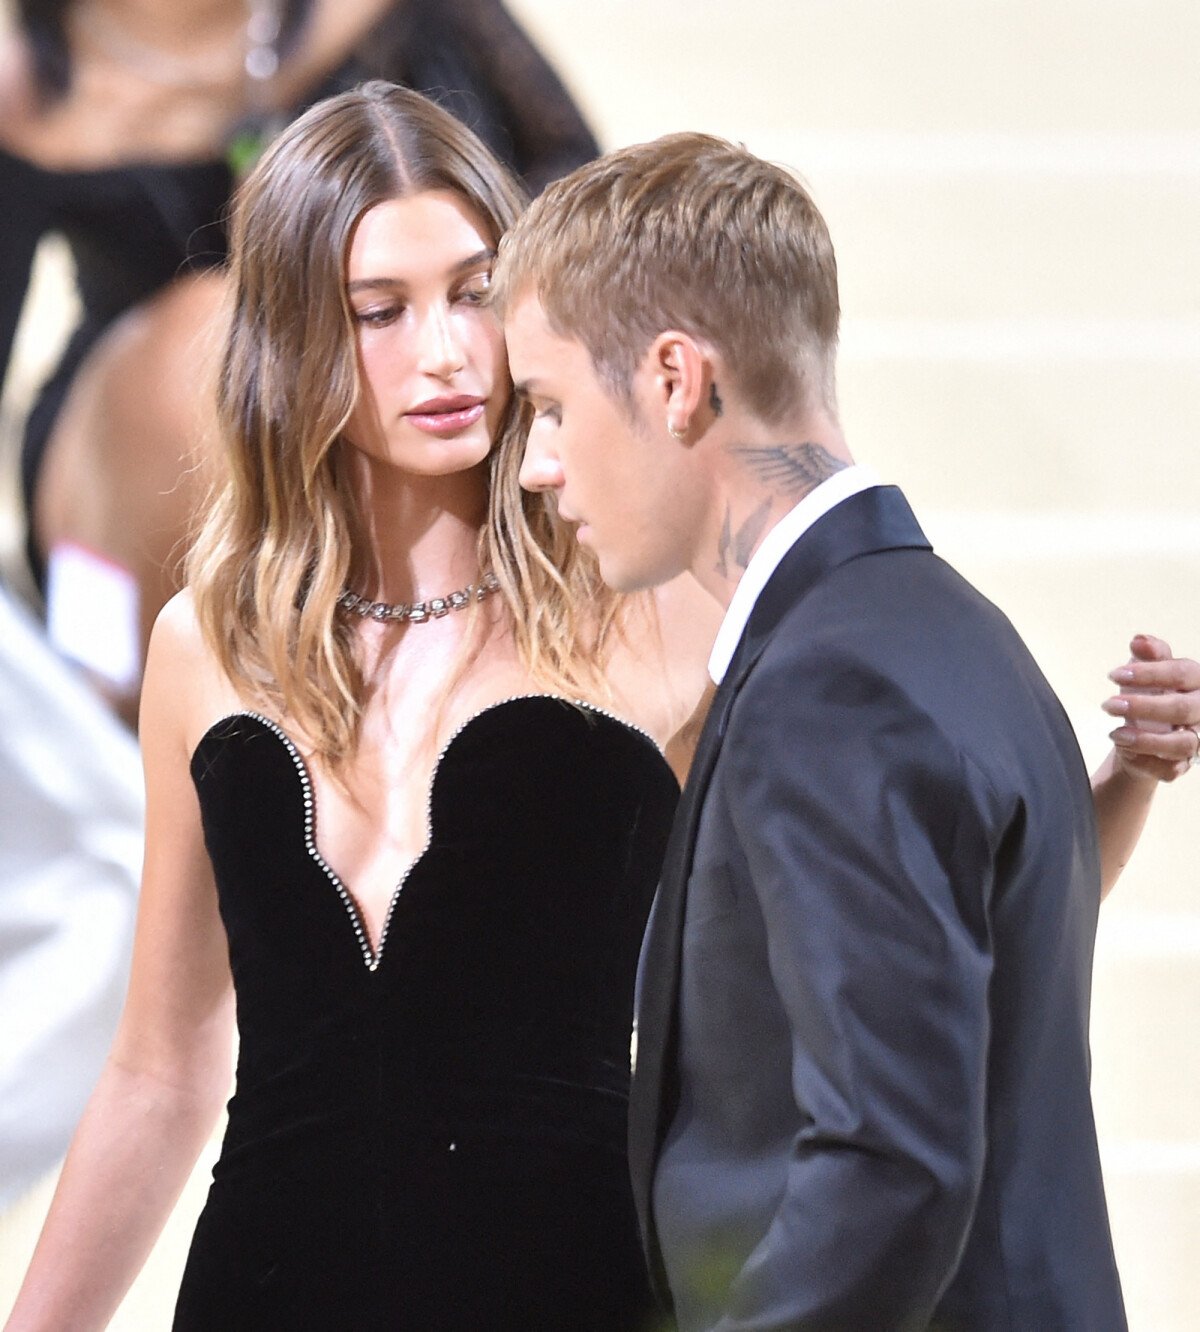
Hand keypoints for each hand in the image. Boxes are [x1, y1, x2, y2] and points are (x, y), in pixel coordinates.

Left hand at [1102, 634, 1199, 782]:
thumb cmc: (1149, 693)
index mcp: (1197, 682)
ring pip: (1181, 744)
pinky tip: (1125, 751)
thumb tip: (1139, 640)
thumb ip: (1148, 654)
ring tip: (1115, 734)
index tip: (1115, 674)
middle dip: (1142, 706)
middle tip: (1109, 704)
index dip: (1149, 673)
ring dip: (1145, 740)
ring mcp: (1197, 740)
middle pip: (1182, 709)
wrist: (1141, 730)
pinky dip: (1146, 761)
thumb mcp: (1146, 670)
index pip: (1181, 673)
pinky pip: (1170, 769)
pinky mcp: (1183, 764)